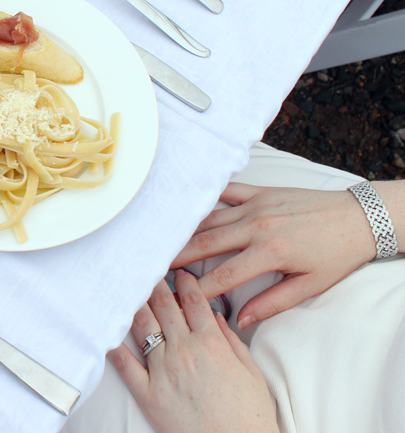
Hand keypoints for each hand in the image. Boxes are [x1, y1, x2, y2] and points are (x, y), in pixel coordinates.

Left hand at [108, 272, 277, 432]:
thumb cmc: (249, 417)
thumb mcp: (252, 374)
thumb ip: (232, 342)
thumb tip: (216, 319)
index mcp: (212, 344)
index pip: (194, 302)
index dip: (186, 283)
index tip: (181, 274)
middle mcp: (183, 351)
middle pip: (164, 306)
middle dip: (156, 284)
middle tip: (148, 270)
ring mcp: (162, 370)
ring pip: (142, 326)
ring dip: (135, 303)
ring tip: (128, 287)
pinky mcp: (147, 393)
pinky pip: (125, 364)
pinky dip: (114, 345)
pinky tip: (106, 329)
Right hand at [173, 183, 375, 328]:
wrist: (359, 218)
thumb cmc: (337, 254)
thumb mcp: (310, 286)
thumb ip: (272, 303)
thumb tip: (241, 320)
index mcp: (271, 252)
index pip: (224, 275)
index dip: (199, 288)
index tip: (177, 296)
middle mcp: (258, 226)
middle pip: (206, 243)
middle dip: (177, 256)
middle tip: (152, 265)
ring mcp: (257, 205)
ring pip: (210, 219)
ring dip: (185, 230)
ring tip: (161, 240)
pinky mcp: (261, 192)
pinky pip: (226, 193)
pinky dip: (205, 200)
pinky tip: (185, 206)